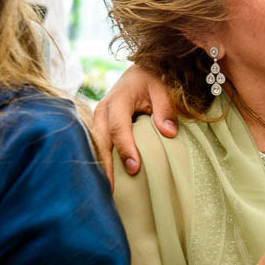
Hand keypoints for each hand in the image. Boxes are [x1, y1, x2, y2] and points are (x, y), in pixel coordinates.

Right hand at [94, 63, 178, 183]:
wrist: (139, 72)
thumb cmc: (153, 80)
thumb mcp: (163, 88)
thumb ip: (165, 108)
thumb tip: (169, 133)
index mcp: (118, 99)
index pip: (118, 127)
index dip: (125, 148)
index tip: (134, 168)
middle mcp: (103, 110)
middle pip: (100, 140)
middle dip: (105, 165)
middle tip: (112, 190)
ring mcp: (98, 119)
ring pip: (94, 145)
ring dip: (99, 166)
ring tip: (105, 191)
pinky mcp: (99, 127)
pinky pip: (97, 146)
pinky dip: (100, 162)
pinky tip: (106, 180)